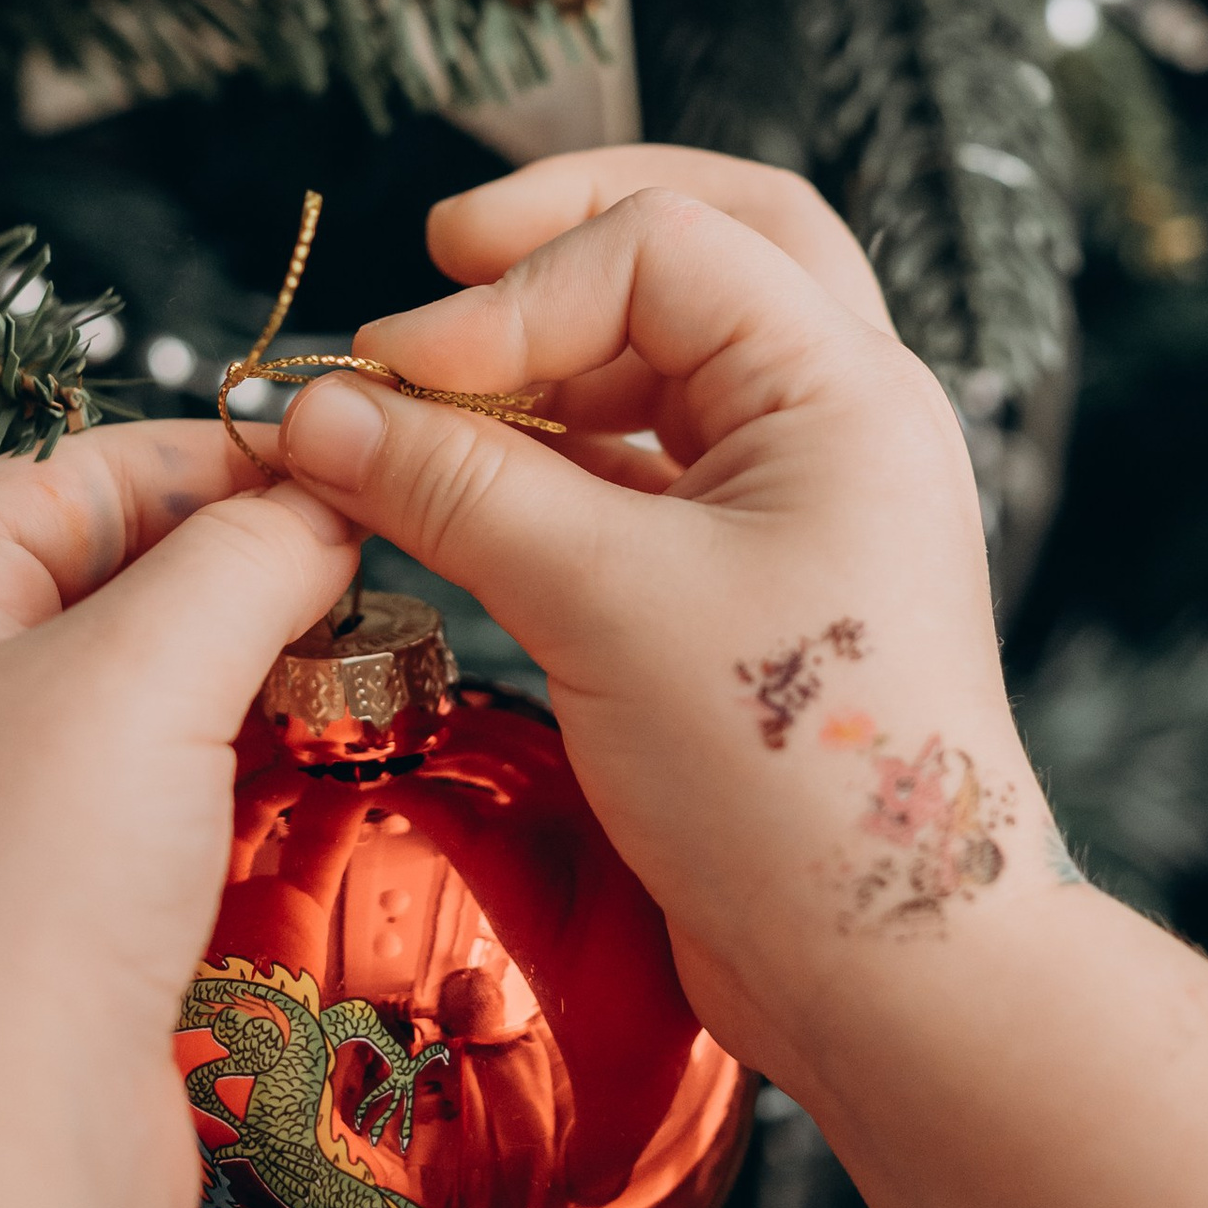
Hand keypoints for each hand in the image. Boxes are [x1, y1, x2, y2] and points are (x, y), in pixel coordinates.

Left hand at [0, 422, 357, 1207]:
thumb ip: (246, 554)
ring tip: (356, 670)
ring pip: (137, 704)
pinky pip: (154, 813)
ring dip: (247, 679)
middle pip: (101, 585)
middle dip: (235, 570)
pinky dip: (235, 783)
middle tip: (366, 571)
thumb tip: (327, 501)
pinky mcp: (44, 928)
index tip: (334, 470)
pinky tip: (310, 784)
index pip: (63, 477)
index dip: (201, 457)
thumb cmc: (25, 892)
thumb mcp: (144, 668)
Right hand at [273, 146, 1057, 1088]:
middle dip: (567, 236)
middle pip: (709, 244)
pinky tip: (463, 480)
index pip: (662, 246)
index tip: (398, 371)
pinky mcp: (756, 580)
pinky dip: (557, 450)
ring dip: (553, 353)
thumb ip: (454, 488)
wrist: (891, 970)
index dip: (514, 291)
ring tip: (430, 392)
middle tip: (446, 255)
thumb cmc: (789, 783)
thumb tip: (315, 412)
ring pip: (675, 356)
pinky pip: (652, 463)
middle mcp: (840, 419)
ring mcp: (805, 499)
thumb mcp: (601, 605)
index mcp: (844, 389)